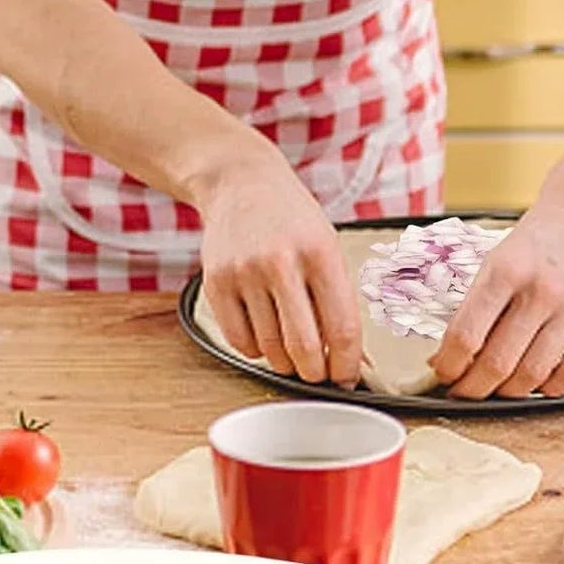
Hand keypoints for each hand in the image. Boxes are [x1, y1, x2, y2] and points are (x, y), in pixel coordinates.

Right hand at [194, 148, 363, 386]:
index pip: (342, 327)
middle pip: (303, 346)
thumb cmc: (294, 221)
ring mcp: (245, 273)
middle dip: (315, 372)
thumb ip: (338, 298)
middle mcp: (282, 262)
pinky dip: (256, 349)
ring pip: (270, 349)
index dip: (346, 364)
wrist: (242, 184)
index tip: (347, 378)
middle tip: (318, 373)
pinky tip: (265, 333)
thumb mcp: (328, 246)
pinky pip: (239, 342)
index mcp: (321, 253)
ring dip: (285, 361)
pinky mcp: (215, 283)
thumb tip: (348, 356)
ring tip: (292, 347)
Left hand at [429, 190, 563, 399]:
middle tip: (466, 390)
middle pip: (497, 364)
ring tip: (499, 388)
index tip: (445, 374)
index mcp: (505, 270)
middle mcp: (541, 289)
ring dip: (509, 393)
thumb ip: (476, 306)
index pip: (465, 336)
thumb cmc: (539, 239)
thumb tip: (450, 358)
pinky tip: (540, 381)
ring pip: (533, 376)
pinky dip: (551, 389)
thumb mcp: (496, 259)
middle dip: (473, 388)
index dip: (449, 367)